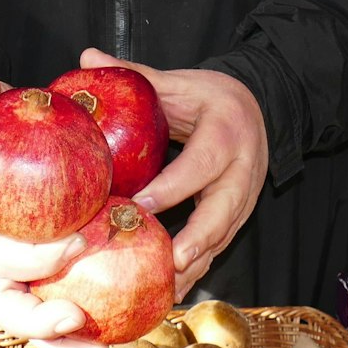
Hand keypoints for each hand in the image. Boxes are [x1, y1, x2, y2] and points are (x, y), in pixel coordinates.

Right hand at [0, 70, 105, 347]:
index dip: (33, 258)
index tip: (75, 244)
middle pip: (7, 307)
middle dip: (40, 322)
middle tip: (78, 316)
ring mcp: (19, 276)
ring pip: (33, 325)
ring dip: (64, 346)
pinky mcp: (45, 279)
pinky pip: (62, 312)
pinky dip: (83, 332)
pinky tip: (119, 332)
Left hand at [78, 48, 268, 301]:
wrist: (260, 106)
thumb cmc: (209, 97)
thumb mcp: (178, 82)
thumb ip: (136, 75)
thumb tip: (87, 59)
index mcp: (225, 132)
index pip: (200, 163)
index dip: (174, 187)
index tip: (142, 205)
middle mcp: (242, 168)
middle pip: (224, 209)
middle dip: (199, 238)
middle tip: (171, 261)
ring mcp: (246, 195)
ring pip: (225, 234)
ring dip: (200, 262)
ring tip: (169, 287)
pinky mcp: (241, 213)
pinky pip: (223, 244)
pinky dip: (201, 267)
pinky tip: (175, 288)